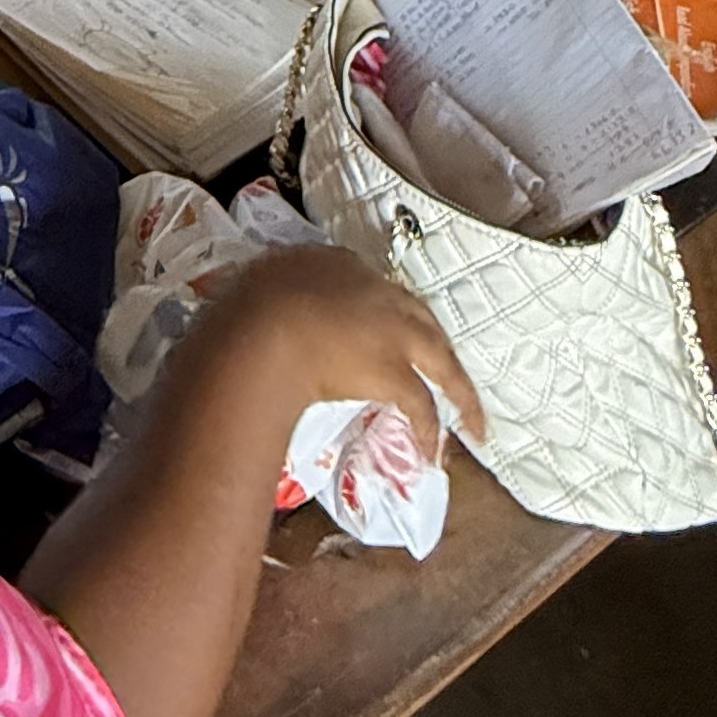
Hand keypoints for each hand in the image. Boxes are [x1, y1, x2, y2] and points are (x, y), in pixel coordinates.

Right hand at [192, 245, 483, 452]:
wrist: (260, 328)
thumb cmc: (244, 306)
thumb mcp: (255, 286)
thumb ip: (269, 298)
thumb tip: (257, 318)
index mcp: (337, 264)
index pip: (371, 284)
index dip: (382, 308)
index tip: (384, 327)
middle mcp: (376, 291)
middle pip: (421, 318)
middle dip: (436, 346)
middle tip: (447, 371)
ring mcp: (392, 331)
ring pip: (441, 360)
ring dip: (459, 394)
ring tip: (471, 423)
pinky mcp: (394, 371)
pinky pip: (422, 405)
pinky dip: (430, 430)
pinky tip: (433, 452)